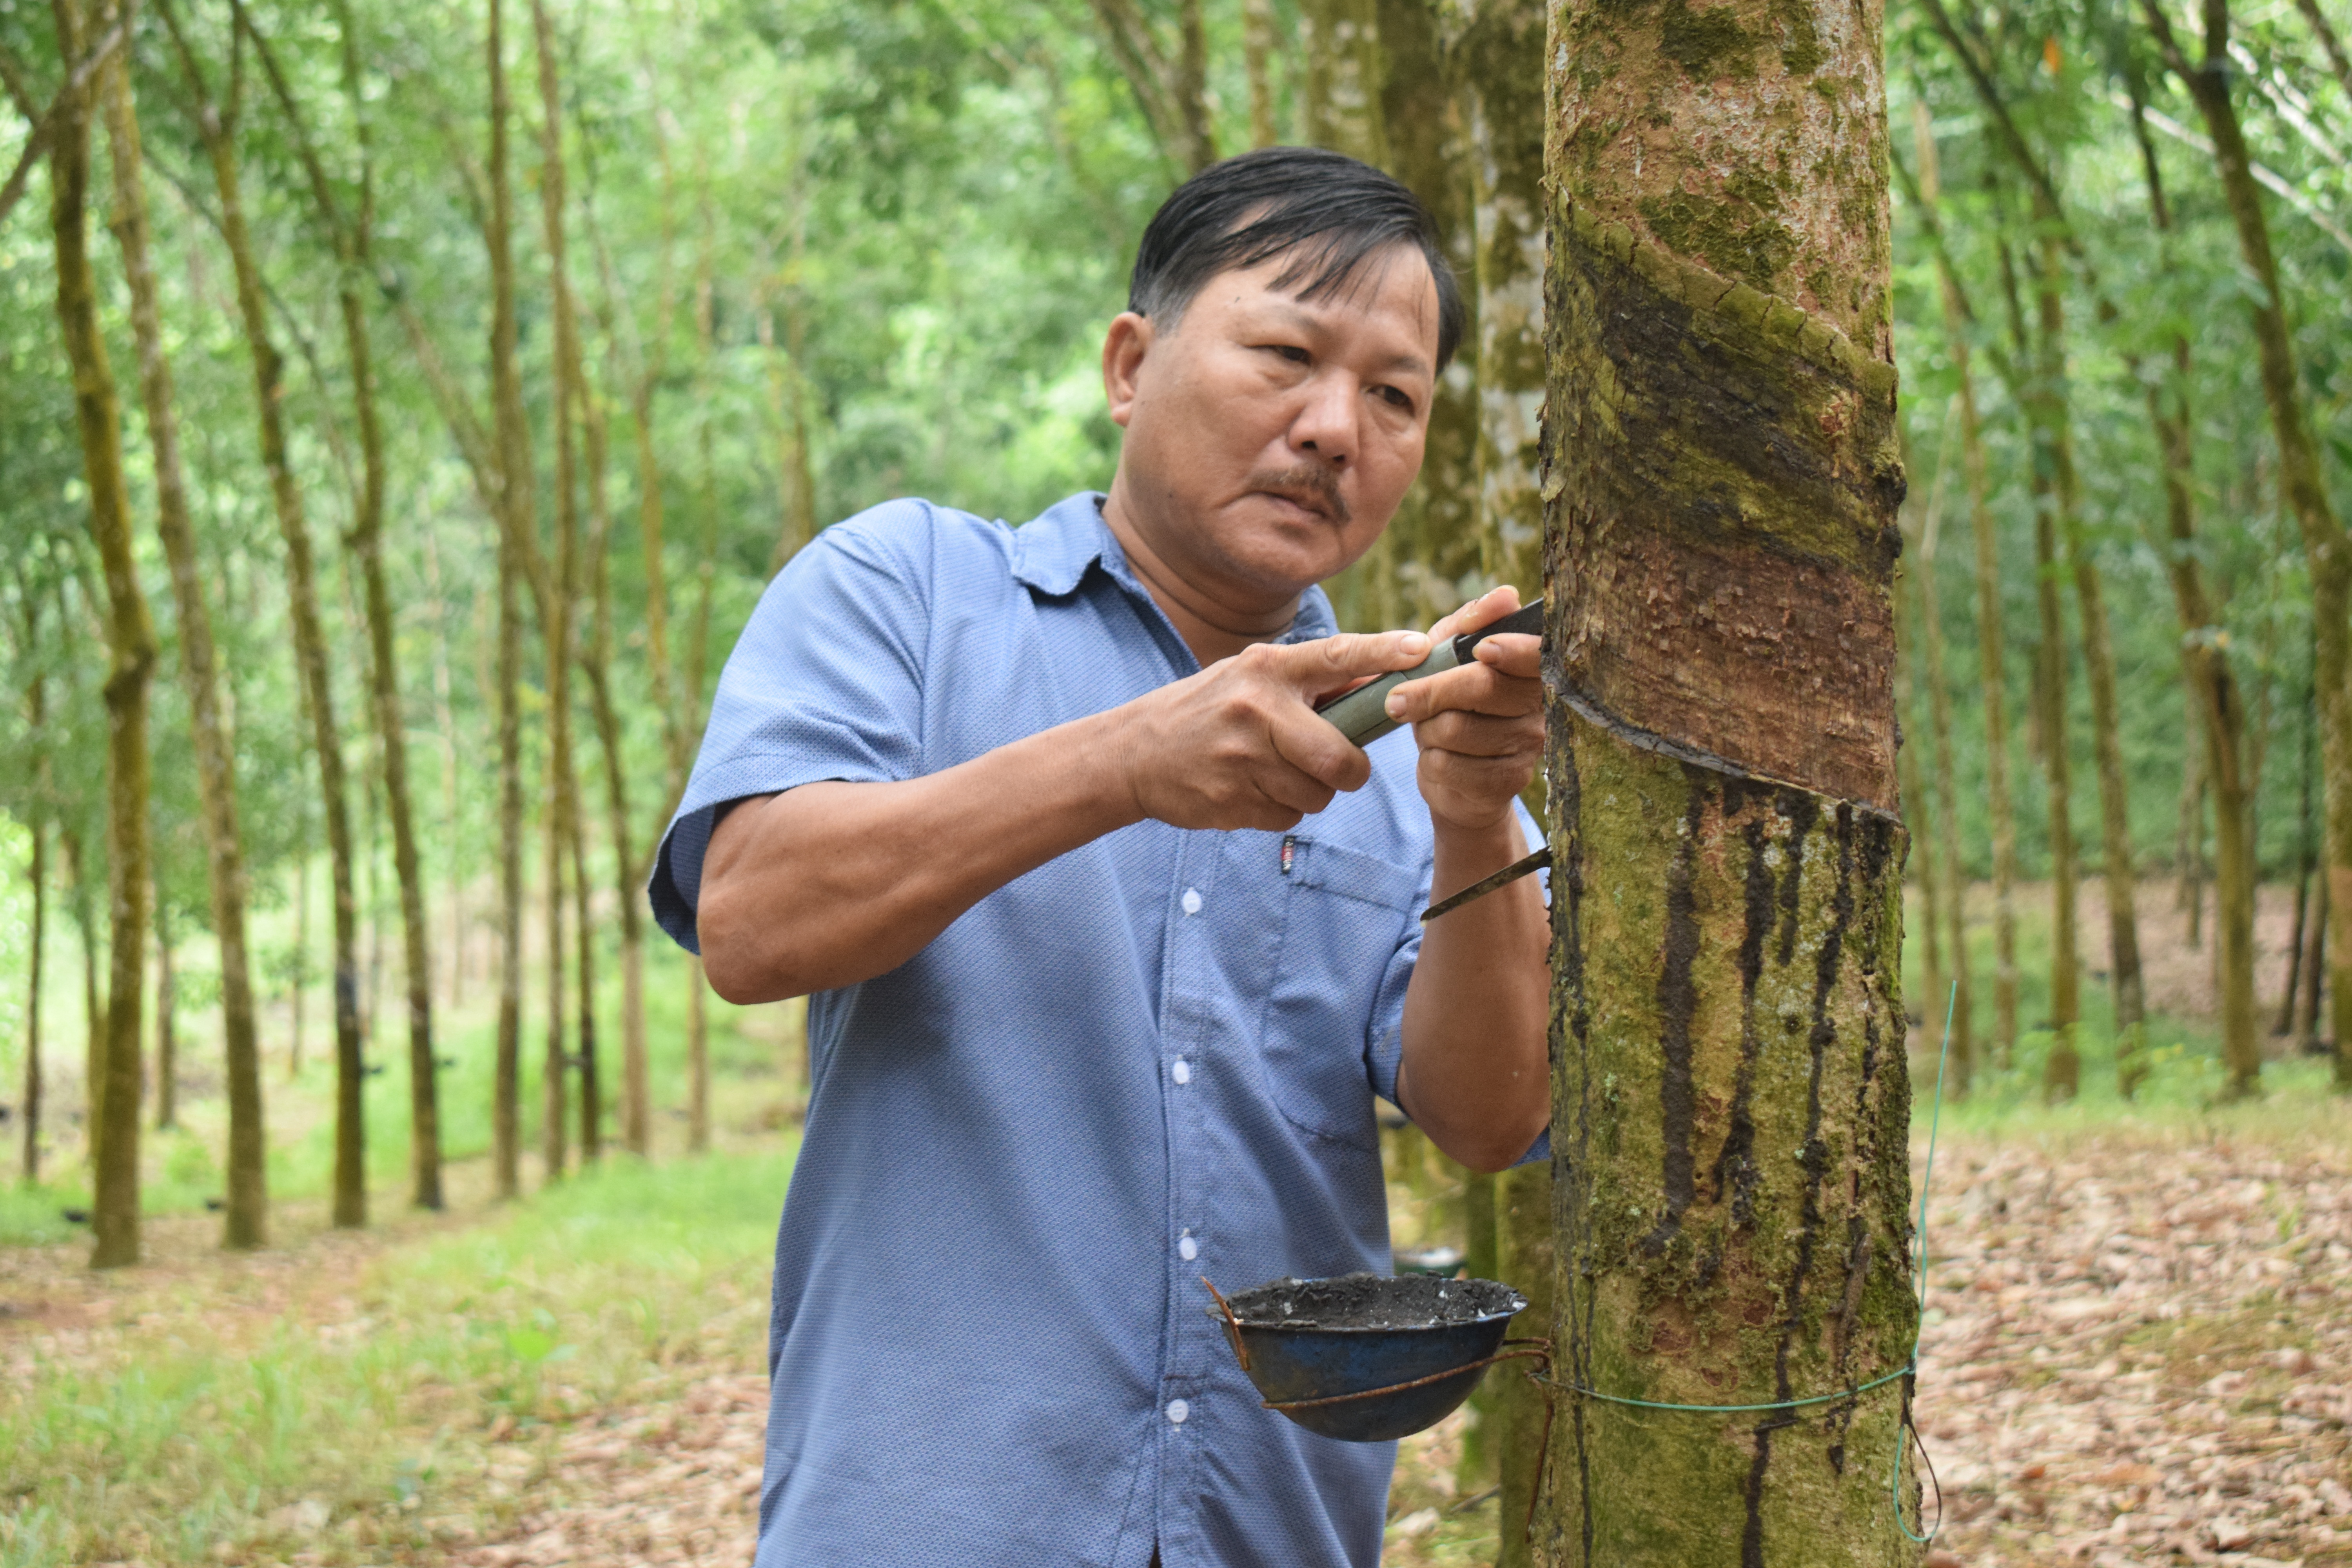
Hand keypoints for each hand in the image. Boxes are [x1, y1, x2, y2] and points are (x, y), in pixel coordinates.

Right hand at [1108, 629, 1435, 831]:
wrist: (1133, 753)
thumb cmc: (1206, 710)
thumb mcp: (1250, 677)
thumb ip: (1309, 682)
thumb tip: (1380, 683)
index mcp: (1266, 668)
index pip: (1337, 656)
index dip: (1383, 654)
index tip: (1421, 650)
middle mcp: (1256, 709)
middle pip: (1340, 760)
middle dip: (1348, 773)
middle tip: (1336, 767)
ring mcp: (1241, 758)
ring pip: (1316, 795)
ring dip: (1307, 792)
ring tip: (1271, 770)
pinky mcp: (1230, 800)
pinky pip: (1288, 818)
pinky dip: (1279, 810)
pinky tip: (1250, 788)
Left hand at [1383, 586, 1543, 831]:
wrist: (1456, 779)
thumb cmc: (1452, 707)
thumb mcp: (1451, 660)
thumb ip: (1468, 625)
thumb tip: (1506, 595)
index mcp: (1531, 672)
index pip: (1536, 654)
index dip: (1511, 649)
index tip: (1480, 648)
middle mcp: (1538, 709)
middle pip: (1484, 687)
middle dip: (1431, 691)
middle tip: (1395, 699)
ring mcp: (1527, 747)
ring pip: (1459, 728)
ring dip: (1427, 729)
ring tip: (1427, 730)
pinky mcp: (1507, 782)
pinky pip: (1450, 764)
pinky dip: (1430, 760)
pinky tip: (1438, 759)